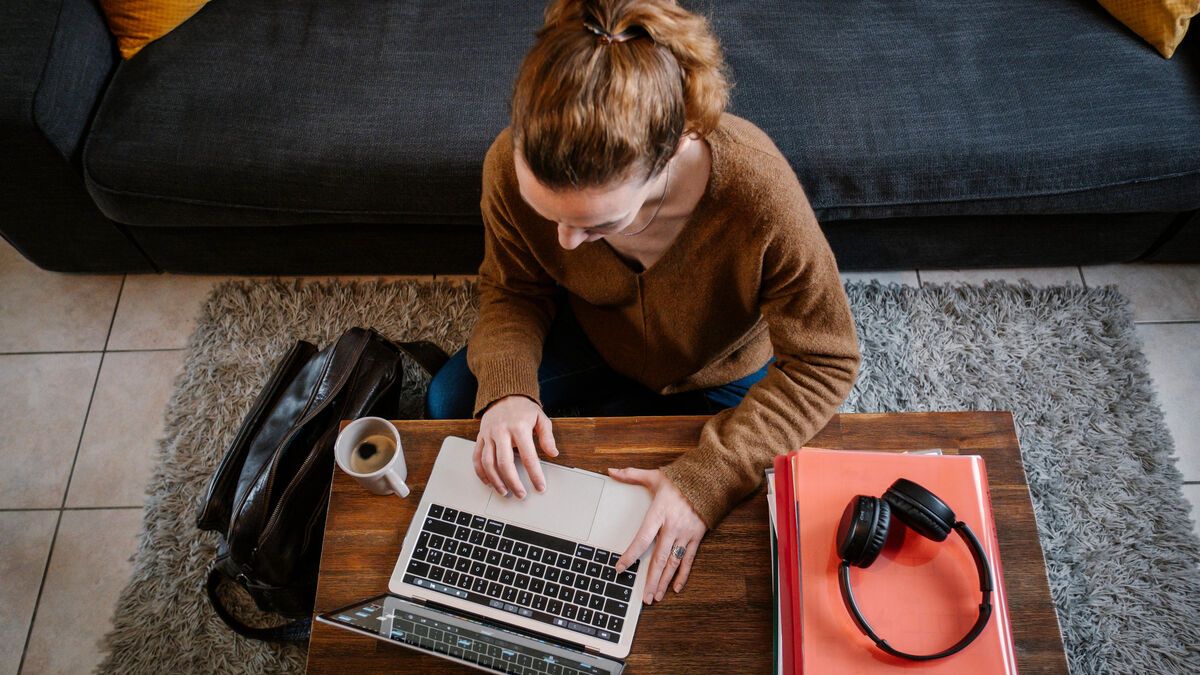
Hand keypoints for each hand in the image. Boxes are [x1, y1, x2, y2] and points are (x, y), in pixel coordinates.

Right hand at [475, 395, 558, 497]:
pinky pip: (476, 457)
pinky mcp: (480, 437)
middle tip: (521, 494)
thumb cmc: (523, 408)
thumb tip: (553, 453)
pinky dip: (481, 472)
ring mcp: (488, 435)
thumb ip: (547, 436)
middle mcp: (501, 432)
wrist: (503, 394)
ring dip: (496, 481)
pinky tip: (489, 482)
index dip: (535, 474)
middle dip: (513, 482)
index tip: (540, 487)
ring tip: (504, 492)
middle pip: (505, 464)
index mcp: (519, 428)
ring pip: (488, 463)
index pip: (528, 457)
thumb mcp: (540, 417)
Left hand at [607, 467, 707, 603]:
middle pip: (659, 558)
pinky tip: (676, 587)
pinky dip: (683, 575)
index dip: (631, 555)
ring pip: (673, 563)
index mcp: (659, 514)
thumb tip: (611, 471)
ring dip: (664, 581)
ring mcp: (686, 534)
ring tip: (657, 597)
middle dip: (651, 580)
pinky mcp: (697, 537)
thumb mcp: (655, 476)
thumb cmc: (680, 480)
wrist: (710, 479)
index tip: (620, 568)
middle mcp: (672, 527)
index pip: (642, 539)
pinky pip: (689, 560)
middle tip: (644, 598)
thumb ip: (631, 475)